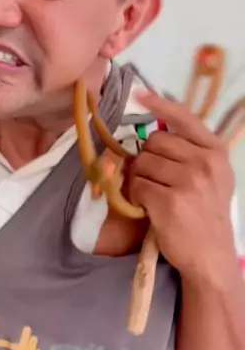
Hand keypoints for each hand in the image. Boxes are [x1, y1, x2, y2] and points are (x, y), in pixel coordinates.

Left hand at [127, 91, 235, 279]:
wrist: (210, 256)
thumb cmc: (205, 215)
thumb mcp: (211, 177)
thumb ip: (190, 152)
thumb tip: (154, 129)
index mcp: (216, 152)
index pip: (185, 118)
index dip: (160, 104)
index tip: (140, 93)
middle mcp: (205, 163)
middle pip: (154, 141)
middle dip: (147, 158)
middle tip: (156, 179)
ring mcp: (188, 182)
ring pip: (141, 163)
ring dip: (139, 178)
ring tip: (153, 195)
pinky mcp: (169, 202)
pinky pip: (136, 186)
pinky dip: (135, 196)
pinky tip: (148, 207)